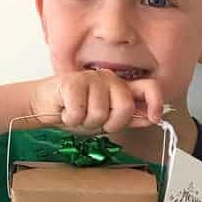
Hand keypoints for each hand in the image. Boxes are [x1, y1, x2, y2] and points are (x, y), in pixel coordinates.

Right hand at [29, 70, 164, 132]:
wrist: (45, 105)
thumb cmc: (77, 111)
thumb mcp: (108, 119)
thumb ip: (130, 118)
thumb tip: (153, 118)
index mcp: (121, 87)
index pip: (149, 87)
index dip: (156, 102)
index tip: (155, 118)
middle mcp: (110, 79)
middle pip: (125, 107)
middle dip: (111, 123)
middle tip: (98, 122)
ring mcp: (91, 78)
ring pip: (100, 113)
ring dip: (87, 123)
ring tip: (79, 115)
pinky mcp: (72, 81)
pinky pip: (80, 112)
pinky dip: (72, 119)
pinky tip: (67, 111)